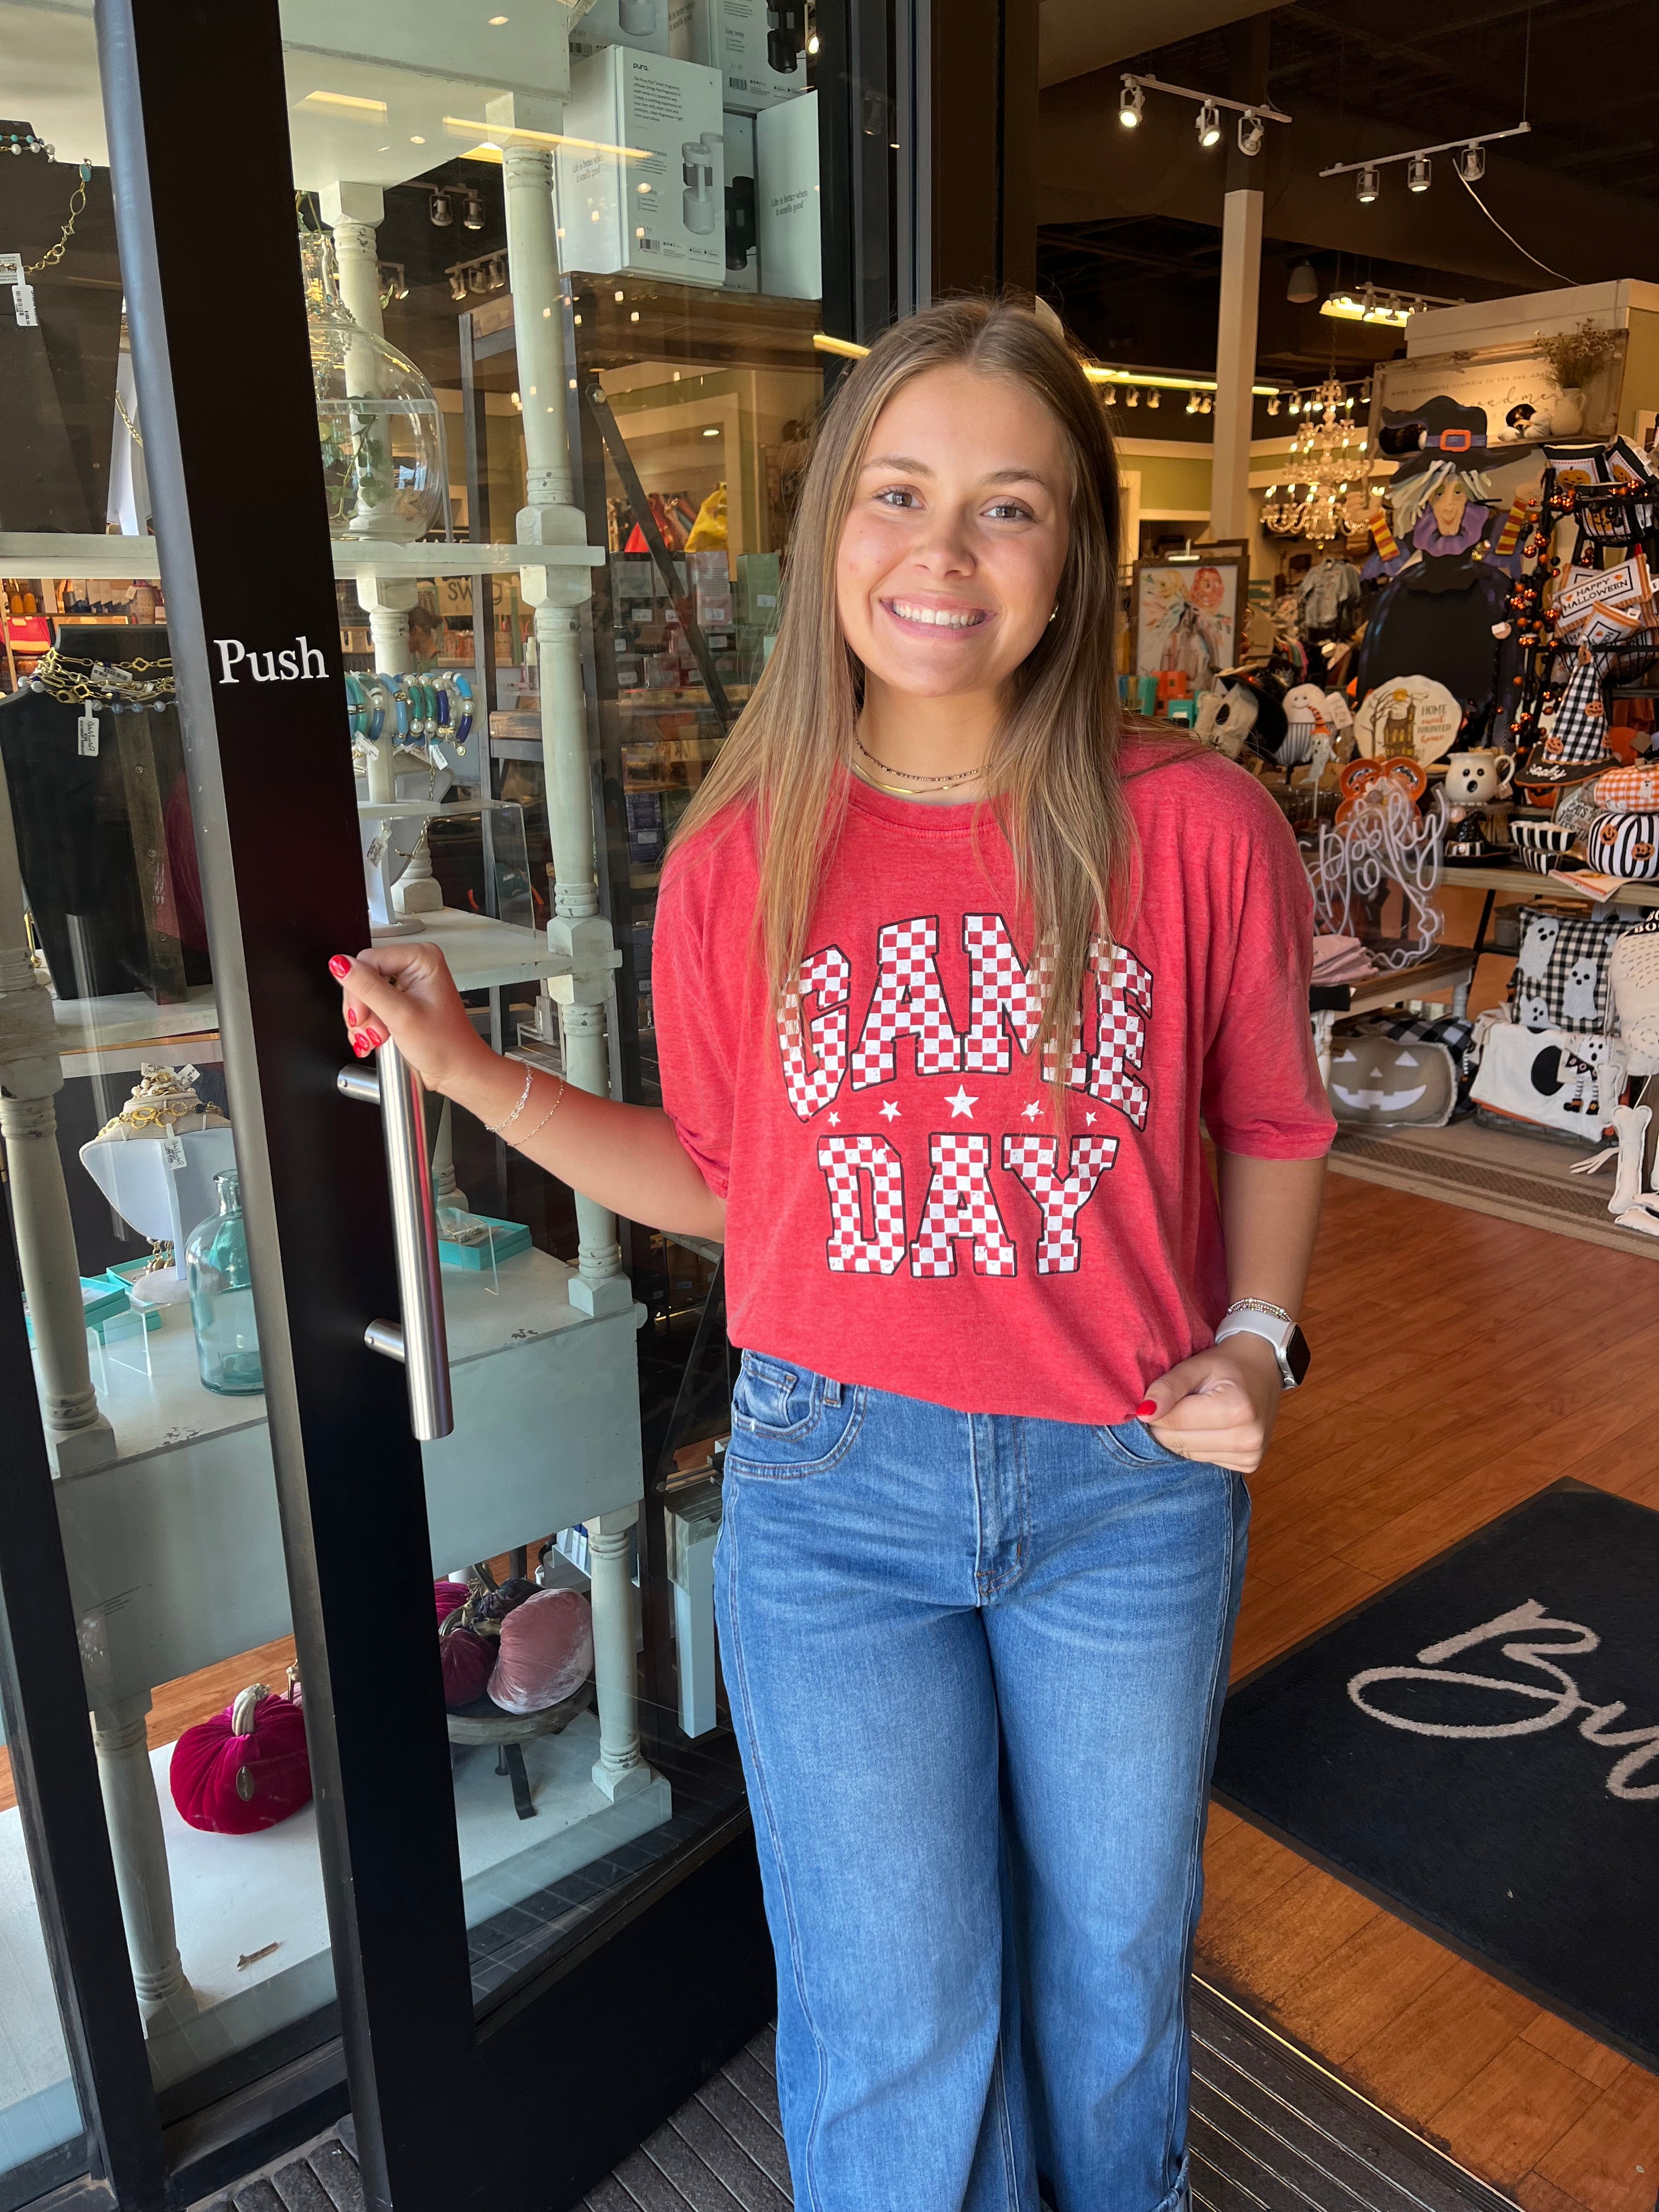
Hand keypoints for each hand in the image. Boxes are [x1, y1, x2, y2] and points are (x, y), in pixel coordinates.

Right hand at [328, 943, 492, 1097]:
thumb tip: (340, 964)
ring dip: (364, 1021)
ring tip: (378, 1038)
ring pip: (363, 993)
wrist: (457, 1072)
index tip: (361, 1017)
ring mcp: (407, 984)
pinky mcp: (400, 1001)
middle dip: (362, 1009)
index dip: (358, 990)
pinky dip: (368, 1025)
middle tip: (372, 1032)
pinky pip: (370, 1006)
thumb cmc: (446, 1046)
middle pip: (363, 976)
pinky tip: (376, 1038)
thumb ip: (368, 988)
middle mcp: (415, 966)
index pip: (368, 960)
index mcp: (421, 958)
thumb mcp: (401, 1016)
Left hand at [1138, 1333, 1282, 1474]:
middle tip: (1181, 1402)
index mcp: (1238, 1409)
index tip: (1164, 1395)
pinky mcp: (1249, 1464)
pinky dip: (1198, 1444)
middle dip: (1169, 1423)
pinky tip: (1209, 1425)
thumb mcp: (1196, 1365)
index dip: (1160, 1409)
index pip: (1174, 1422)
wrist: (1261, 1369)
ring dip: (1182, 1435)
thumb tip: (1143, 1413)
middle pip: (1179, 1442)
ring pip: (1187, 1455)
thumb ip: (1168, 1387)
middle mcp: (1248, 1438)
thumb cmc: (1227, 1364)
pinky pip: (1203, 1460)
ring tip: (1196, 1411)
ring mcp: (1250, 1455)